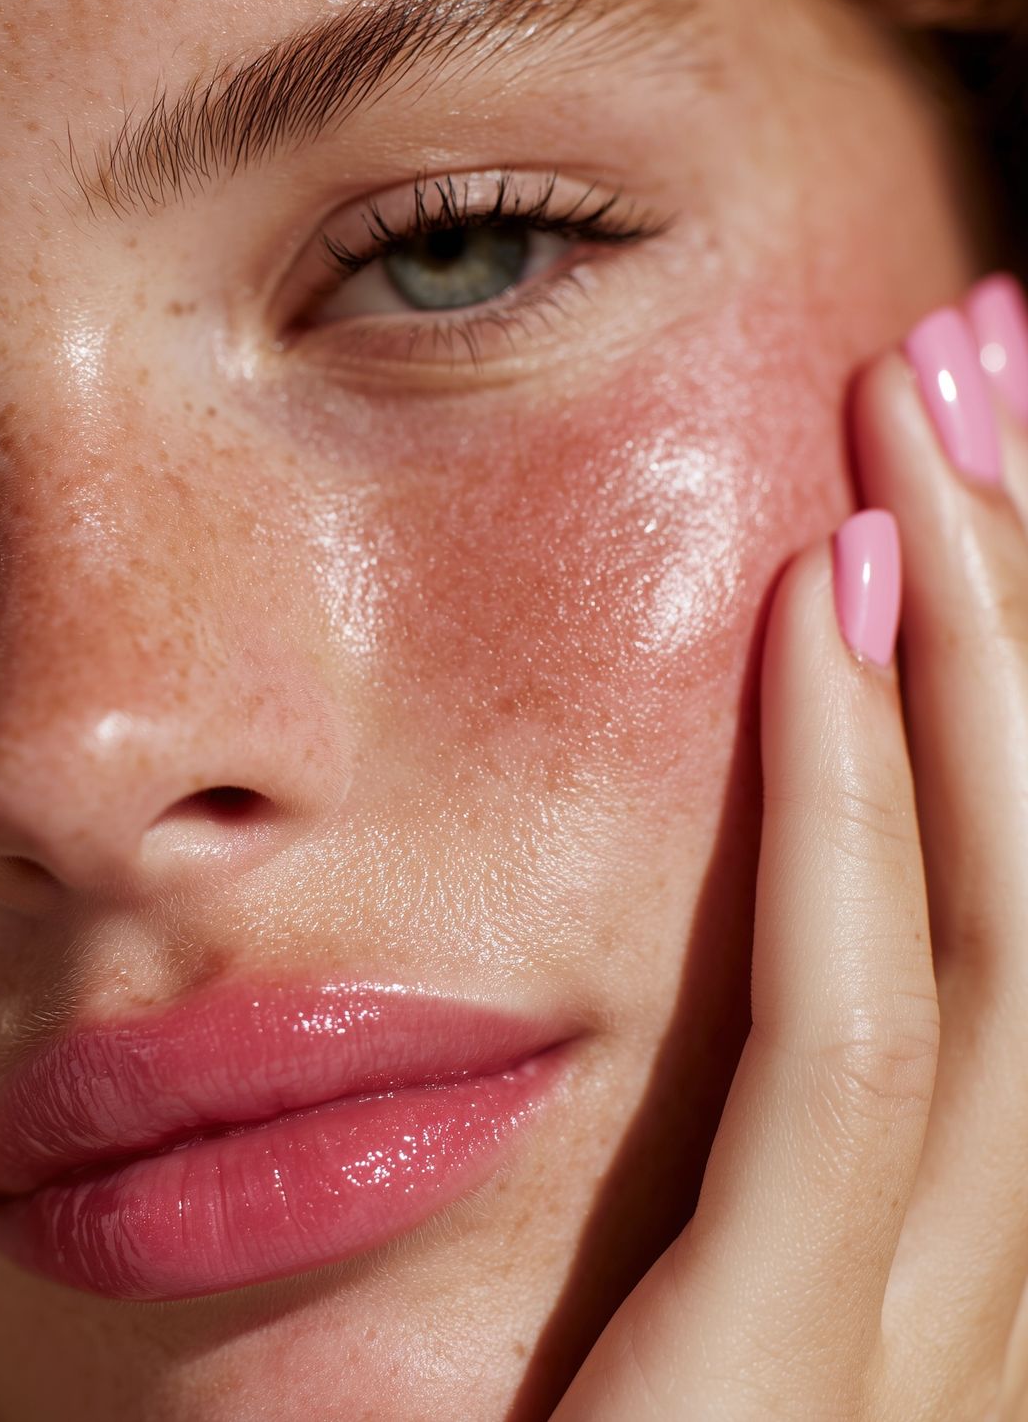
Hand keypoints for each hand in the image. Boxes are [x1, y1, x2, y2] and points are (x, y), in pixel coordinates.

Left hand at [550, 277, 1027, 1420]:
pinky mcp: (791, 1383)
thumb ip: (775, 1167)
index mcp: (959, 1271)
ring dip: (979, 660)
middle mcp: (999, 1294)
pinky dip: (845, 814)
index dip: (1026, 699)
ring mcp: (934, 1348)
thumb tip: (805, 943)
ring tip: (935, 441)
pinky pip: (845, 1046)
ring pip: (998, 933)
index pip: (1027, 928)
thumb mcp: (712, 1318)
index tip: (970, 502)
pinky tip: (826, 613)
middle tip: (986, 386)